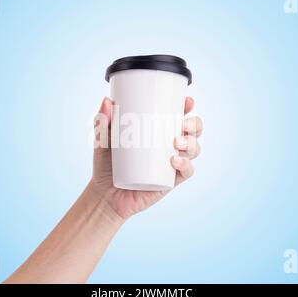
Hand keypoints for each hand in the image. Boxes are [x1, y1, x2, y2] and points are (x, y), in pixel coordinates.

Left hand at [89, 96, 202, 219]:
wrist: (104, 195)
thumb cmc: (106, 165)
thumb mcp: (102, 141)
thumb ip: (102, 122)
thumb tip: (107, 101)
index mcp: (158, 132)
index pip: (179, 116)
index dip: (188, 107)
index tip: (187, 101)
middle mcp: (169, 147)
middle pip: (193, 132)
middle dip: (195, 125)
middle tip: (183, 124)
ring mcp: (171, 165)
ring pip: (193, 150)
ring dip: (191, 143)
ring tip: (176, 143)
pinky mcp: (170, 181)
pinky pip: (186, 173)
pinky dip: (186, 165)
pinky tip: (175, 162)